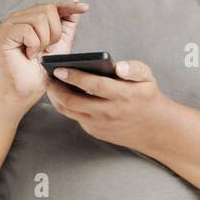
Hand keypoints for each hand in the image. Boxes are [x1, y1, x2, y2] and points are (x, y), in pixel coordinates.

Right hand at [0, 0, 88, 108]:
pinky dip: (34, 45)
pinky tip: (29, 55)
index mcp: (30, 17)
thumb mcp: (60, 44)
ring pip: (39, 19)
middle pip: (48, 9)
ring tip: (37, 53)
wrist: (26, 90)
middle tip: (48, 49)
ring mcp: (8, 25)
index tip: (85, 8)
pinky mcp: (2, 35)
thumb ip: (67, 23)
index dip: (69, 6)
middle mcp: (18, 17)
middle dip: (55, 32)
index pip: (52, 5)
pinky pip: (27, 30)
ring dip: (44, 40)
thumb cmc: (40, 69)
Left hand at [45, 58, 171, 150]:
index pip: (94, 85)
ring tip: (49, 83)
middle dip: (55, 88)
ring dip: (55, 97)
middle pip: (73, 101)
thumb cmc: (147, 97)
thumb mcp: (148, 78)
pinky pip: (75, 117)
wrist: (153, 129)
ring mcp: (99, 124)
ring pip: (69, 111)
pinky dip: (65, 105)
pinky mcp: (94, 131)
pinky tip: (59, 93)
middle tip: (46, 75)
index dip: (74, 77)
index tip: (59, 68)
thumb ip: (134, 68)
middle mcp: (109, 112)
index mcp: (123, 96)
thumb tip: (119, 67)